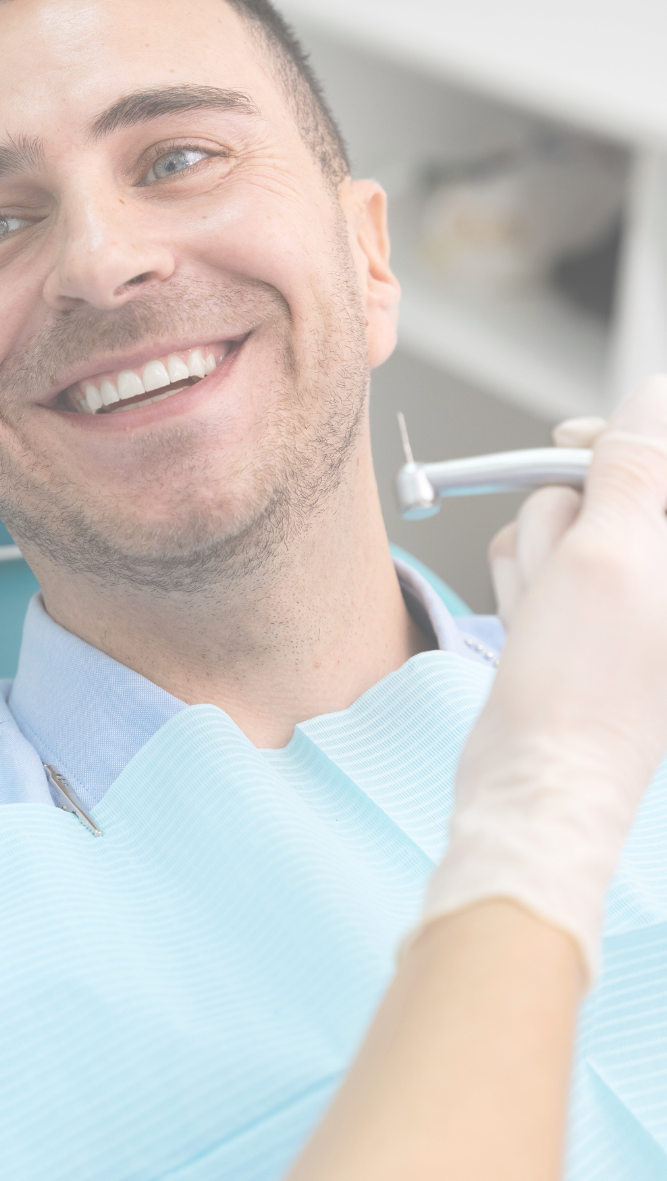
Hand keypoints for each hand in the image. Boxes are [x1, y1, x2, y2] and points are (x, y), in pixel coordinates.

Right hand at [425, 376, 666, 976]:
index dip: (617, 441)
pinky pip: (545, 566)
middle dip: (564, 524)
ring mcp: (632, 600)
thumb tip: (651, 395)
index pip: (661, 458)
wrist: (536, 785)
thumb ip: (632, 467)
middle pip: (607, 489)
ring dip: (537, 562)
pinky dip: (527, 588)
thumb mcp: (606, 557)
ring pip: (565, 527)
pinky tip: (531, 631)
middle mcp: (664, 576)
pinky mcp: (592, 620)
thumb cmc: (582, 688)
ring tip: (544, 619)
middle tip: (562, 581)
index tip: (570, 446)